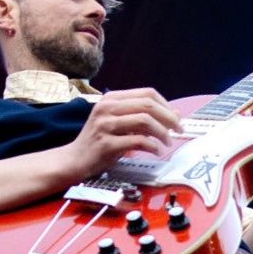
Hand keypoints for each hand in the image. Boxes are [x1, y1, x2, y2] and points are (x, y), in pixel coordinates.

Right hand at [65, 87, 182, 178]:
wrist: (74, 159)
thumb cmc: (99, 142)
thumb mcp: (120, 123)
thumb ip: (143, 117)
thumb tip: (174, 114)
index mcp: (111, 99)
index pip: (147, 93)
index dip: (166, 105)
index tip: (175, 118)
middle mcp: (107, 108)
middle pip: (148, 105)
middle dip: (169, 118)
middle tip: (178, 130)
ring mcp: (105, 125)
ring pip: (145, 121)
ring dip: (162, 133)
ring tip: (167, 142)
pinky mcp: (106, 144)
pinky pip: (137, 141)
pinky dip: (152, 146)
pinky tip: (156, 151)